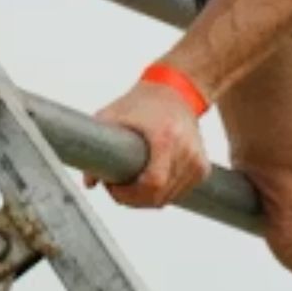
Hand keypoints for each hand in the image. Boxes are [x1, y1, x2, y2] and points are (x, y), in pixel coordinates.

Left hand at [87, 79, 209, 207]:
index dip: (130, 195)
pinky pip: (179, 193)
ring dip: (147, 198)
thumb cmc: (143, 102)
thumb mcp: (113, 116)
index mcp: (166, 137)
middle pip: (159, 196)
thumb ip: (96, 146)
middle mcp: (186, 150)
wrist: (177, 91)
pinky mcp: (202, 168)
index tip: (114, 188)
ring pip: (169, 198)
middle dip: (134, 199)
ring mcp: (197, 161)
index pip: (153, 183)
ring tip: (131, 181)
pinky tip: (150, 179)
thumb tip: (89, 183)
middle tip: (117, 188)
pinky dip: (163, 192)